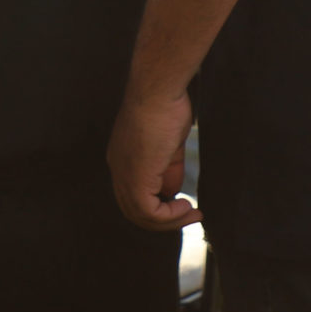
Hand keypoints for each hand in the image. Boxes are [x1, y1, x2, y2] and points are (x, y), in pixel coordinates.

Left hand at [108, 88, 200, 232]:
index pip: (134, 194)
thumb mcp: (170, 146)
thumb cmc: (166, 107)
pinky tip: (187, 207)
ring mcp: (124, 175)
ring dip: (170, 221)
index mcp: (122, 158)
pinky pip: (149, 212)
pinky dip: (169, 217)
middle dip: (164, 219)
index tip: (184, 203)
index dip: (159, 205)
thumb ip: (169, 170)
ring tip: (192, 214)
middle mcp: (118, 169)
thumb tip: (172, 193)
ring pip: (140, 215)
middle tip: (190, 215)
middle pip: (133, 209)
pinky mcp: (135, 178)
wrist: (159, 90)